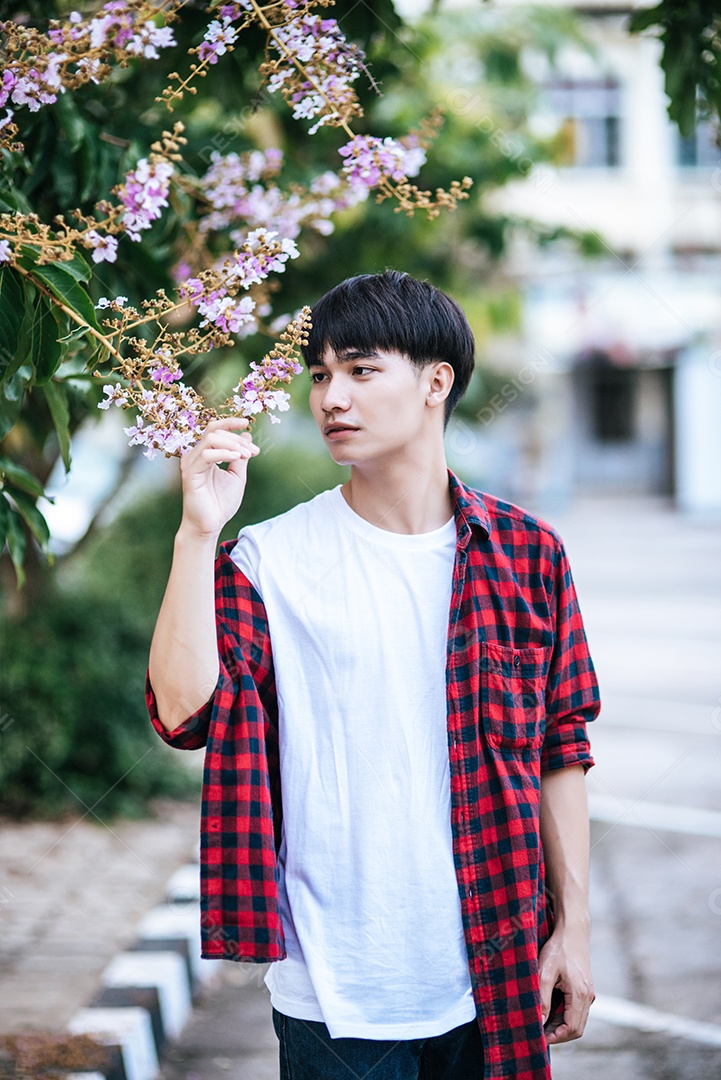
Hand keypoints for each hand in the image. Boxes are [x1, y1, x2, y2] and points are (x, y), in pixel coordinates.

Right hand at [178, 417, 258, 540]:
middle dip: (237, 439)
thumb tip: (246, 435)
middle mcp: (194, 456)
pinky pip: (207, 455)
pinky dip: (224, 453)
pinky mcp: (190, 474)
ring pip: (210, 439)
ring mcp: (190, 463)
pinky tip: (237, 458)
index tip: (246, 422)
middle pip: (214, 431)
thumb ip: (240, 456)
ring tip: (247, 455)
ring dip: (233, 445)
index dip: (229, 422)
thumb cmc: (221, 503)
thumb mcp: (237, 476)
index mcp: (204, 454)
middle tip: (254, 452)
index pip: (214, 429)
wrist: (210, 525)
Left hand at [538, 924, 594, 1043]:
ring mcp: (589, 993)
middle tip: (539, 1033)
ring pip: (578, 1020)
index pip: (572, 1028)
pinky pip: (578, 1010)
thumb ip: (543, 998)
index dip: (556, 1037)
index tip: (540, 1037)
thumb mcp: (545, 972)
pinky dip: (565, 1016)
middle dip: (558, 1034)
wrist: (573, 932)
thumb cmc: (558, 949)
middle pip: (577, 1028)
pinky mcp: (586, 989)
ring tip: (542, 1023)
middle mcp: (588, 997)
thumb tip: (540, 1021)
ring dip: (561, 1025)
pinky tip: (550, 1011)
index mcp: (580, 994)